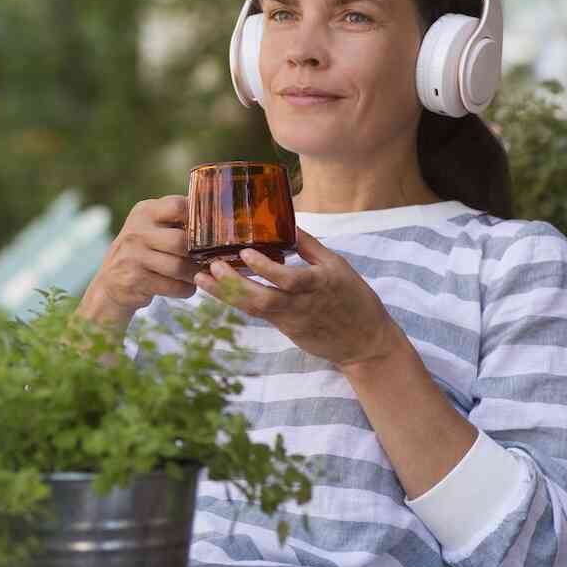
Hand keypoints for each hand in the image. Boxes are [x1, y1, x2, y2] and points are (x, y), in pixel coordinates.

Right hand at [78, 196, 199, 328]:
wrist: (111, 282)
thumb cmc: (143, 251)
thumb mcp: (151, 227)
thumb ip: (176, 220)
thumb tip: (220, 218)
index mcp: (144, 211)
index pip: (178, 206)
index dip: (197, 218)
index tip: (206, 231)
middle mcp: (136, 231)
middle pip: (181, 241)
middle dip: (197, 254)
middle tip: (205, 259)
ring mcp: (133, 256)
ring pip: (180, 266)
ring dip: (193, 274)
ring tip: (196, 274)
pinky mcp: (135, 280)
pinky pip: (174, 286)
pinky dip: (185, 289)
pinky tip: (183, 286)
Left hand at [194, 228, 404, 369]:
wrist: (364, 342)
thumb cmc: (354, 298)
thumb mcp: (338, 266)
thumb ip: (310, 246)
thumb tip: (288, 224)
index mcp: (319, 284)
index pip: (288, 279)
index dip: (265, 267)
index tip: (245, 253)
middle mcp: (302, 304)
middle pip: (262, 298)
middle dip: (233, 284)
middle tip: (210, 267)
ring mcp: (291, 320)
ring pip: (254, 309)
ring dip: (226, 295)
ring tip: (202, 279)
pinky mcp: (286, 330)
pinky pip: (257, 315)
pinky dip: (237, 301)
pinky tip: (218, 289)